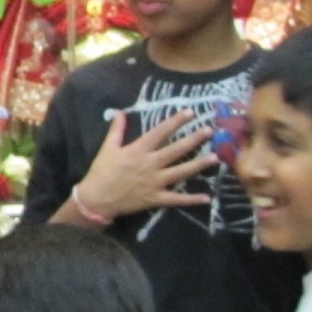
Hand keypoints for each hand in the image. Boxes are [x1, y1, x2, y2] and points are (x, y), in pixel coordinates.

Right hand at [73, 109, 213, 222]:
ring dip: (198, 165)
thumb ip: (116, 130)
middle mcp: (150, 164)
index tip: (190, 113)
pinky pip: (176, 199)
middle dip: (194, 139)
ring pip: (181, 172)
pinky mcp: (155, 198)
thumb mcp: (107, 148)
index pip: (160, 132)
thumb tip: (119, 112)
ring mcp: (155, 182)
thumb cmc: (102, 172)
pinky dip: (191, 199)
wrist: (97, 199)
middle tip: (210, 131)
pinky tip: (206, 197)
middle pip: (176, 150)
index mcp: (139, 150)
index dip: (176, 121)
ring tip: (215, 157)